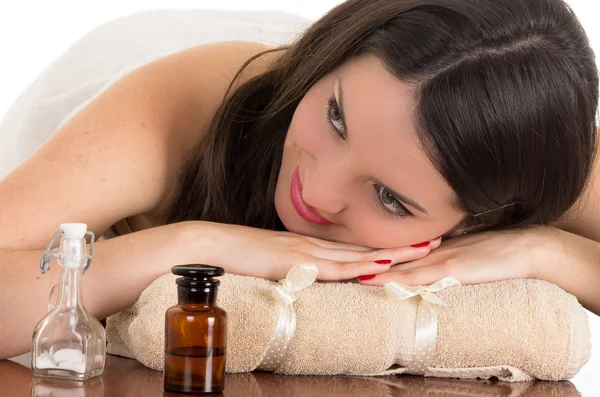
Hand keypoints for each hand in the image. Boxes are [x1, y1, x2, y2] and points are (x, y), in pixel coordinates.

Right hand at [201, 222, 439, 280]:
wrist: (210, 245)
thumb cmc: (238, 253)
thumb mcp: (273, 260)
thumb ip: (294, 266)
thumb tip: (310, 274)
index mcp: (312, 245)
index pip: (356, 245)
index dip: (386, 244)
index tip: (413, 242)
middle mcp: (315, 244)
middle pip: (366, 245)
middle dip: (402, 245)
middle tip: (436, 239)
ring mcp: (307, 251)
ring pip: (358, 253)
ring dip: (392, 253)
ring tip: (425, 249)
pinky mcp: (294, 262)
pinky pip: (332, 267)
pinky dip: (359, 267)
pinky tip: (380, 267)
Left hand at [357, 227, 549, 286]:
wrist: (524, 247)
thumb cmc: (492, 250)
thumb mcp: (457, 252)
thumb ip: (436, 258)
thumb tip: (418, 261)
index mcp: (427, 248)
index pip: (391, 252)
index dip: (366, 255)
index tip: (341, 257)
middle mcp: (427, 252)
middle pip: (388, 258)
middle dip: (360, 261)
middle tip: (334, 264)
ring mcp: (438, 259)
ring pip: (398, 266)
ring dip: (372, 269)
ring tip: (344, 271)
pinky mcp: (451, 269)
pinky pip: (420, 275)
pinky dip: (399, 278)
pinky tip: (380, 279)